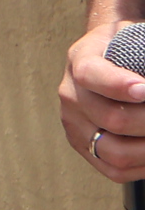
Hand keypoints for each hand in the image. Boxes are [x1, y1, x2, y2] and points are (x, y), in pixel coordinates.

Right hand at [61, 17, 144, 178]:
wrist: (103, 59)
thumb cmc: (126, 48)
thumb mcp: (132, 40)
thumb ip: (143, 58)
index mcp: (81, 60)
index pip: (92, 75)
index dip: (119, 86)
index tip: (144, 89)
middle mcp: (72, 95)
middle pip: (114, 119)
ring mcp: (74, 124)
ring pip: (116, 152)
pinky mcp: (83, 146)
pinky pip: (115, 169)